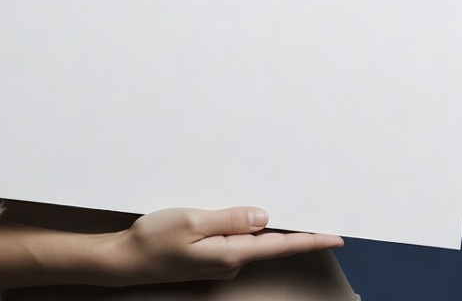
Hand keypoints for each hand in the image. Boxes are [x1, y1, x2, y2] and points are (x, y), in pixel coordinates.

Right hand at [103, 206, 341, 285]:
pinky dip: (245, 225)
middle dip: (293, 227)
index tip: (336, 235)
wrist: (125, 259)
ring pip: (252, 238)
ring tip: (283, 201)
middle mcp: (230, 260)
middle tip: (315, 208)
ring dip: (267, 223)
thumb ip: (230, 219)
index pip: (280, 245)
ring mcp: (219, 260)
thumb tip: (264, 217)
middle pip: (270, 242)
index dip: (309, 239)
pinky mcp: (208, 255)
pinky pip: (235, 238)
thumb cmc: (154, 239)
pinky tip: (244, 212)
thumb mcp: (193, 222)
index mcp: (230, 253)